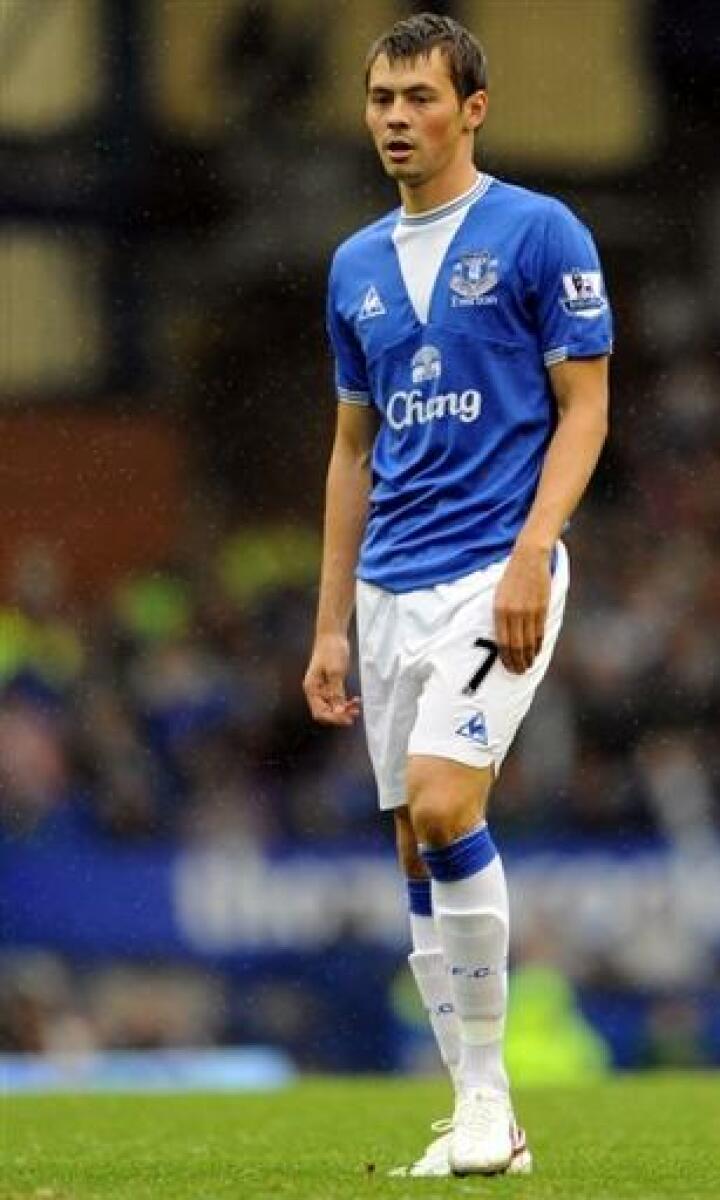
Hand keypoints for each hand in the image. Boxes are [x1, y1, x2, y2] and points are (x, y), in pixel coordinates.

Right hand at [303, 632, 360, 725]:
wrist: (332, 635)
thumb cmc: (331, 651)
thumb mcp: (336, 672)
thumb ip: (336, 692)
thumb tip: (338, 710)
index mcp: (311, 688)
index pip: (320, 712)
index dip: (333, 718)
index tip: (347, 718)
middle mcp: (315, 691)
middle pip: (325, 711)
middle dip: (339, 715)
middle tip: (354, 713)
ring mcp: (322, 688)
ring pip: (332, 706)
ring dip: (343, 709)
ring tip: (356, 707)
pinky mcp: (330, 684)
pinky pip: (336, 699)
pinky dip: (344, 702)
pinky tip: (354, 701)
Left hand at [493, 544, 551, 673]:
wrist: (529, 558)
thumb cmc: (512, 577)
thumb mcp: (499, 595)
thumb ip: (502, 615)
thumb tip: (504, 638)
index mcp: (499, 610)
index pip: (502, 642)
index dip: (506, 658)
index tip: (508, 667)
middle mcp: (513, 613)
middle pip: (516, 645)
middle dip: (517, 662)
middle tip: (519, 672)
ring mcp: (528, 611)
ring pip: (528, 642)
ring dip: (528, 657)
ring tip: (527, 666)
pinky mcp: (541, 608)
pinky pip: (539, 632)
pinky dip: (537, 645)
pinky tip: (536, 653)